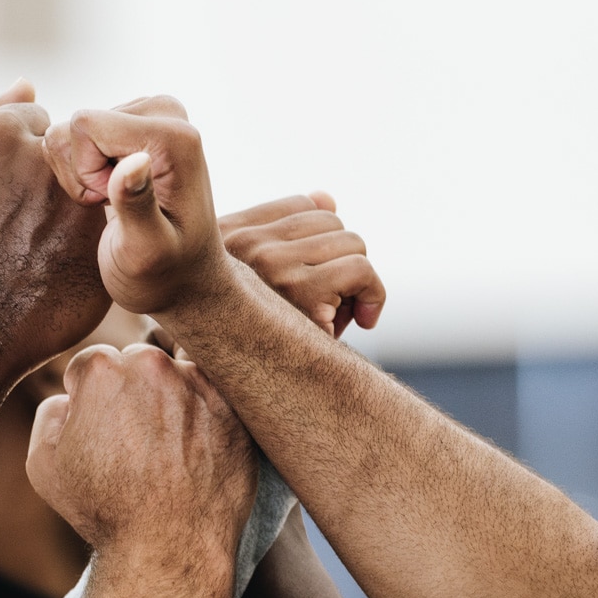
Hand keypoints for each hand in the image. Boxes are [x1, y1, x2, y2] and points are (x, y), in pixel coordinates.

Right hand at [0, 81, 112, 375]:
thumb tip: (27, 84)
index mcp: (1, 132)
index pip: (36, 121)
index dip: (19, 161)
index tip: (6, 199)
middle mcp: (48, 155)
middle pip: (68, 147)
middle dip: (55, 175)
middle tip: (27, 223)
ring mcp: (81, 193)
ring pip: (91, 179)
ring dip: (75, 204)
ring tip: (42, 245)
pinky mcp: (105, 231)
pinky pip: (105, 216)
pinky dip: (88, 234)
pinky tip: (61, 262)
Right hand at [26, 343, 255, 559]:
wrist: (168, 549)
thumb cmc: (104, 511)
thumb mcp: (44, 466)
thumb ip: (48, 413)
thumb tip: (69, 397)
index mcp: (102, 371)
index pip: (90, 364)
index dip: (88, 398)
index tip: (98, 430)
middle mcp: (152, 365)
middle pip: (135, 363)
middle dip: (130, 391)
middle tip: (132, 440)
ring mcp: (198, 383)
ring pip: (177, 375)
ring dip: (169, 398)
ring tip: (164, 446)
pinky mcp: (233, 407)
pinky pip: (214, 396)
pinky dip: (204, 412)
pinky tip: (192, 446)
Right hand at [43, 97, 231, 316]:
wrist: (182, 279)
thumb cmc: (165, 275)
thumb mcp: (148, 251)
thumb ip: (137, 205)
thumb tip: (136, 160)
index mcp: (174, 136)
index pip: (86, 125)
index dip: (86, 175)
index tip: (114, 206)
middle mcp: (166, 112)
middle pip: (76, 124)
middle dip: (82, 174)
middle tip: (113, 208)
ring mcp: (149, 115)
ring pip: (71, 130)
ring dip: (80, 174)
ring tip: (113, 203)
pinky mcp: (133, 123)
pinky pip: (76, 135)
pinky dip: (82, 171)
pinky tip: (111, 195)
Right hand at [220, 193, 386, 336]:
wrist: (240, 400)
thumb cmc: (254, 342)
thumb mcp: (261, 280)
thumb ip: (287, 234)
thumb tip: (326, 197)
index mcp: (223, 234)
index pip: (300, 204)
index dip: (321, 242)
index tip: (316, 279)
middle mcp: (238, 245)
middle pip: (330, 220)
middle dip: (340, 261)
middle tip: (328, 305)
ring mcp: (267, 265)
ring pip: (352, 243)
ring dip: (357, 282)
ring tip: (334, 315)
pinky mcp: (298, 291)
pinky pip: (361, 271)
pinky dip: (374, 296)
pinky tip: (362, 321)